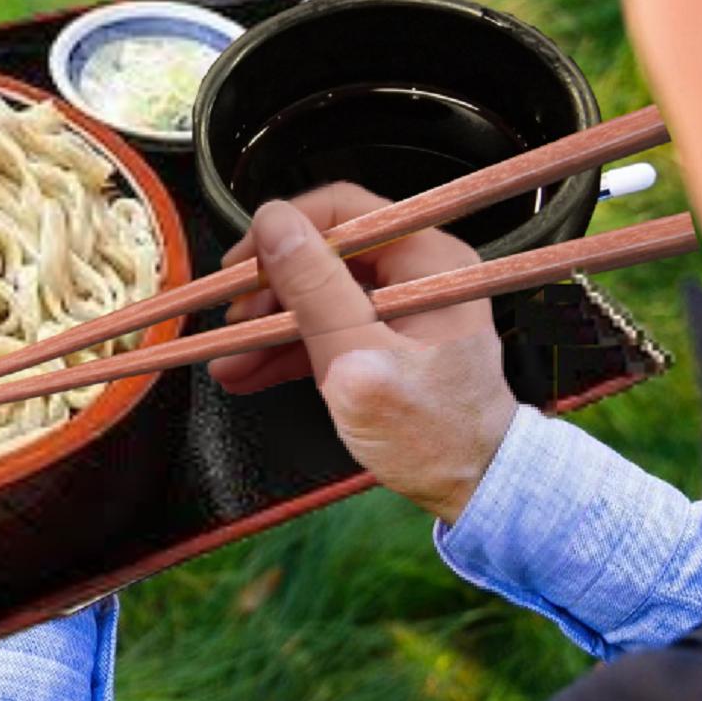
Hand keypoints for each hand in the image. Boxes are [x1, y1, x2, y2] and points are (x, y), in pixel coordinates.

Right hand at [209, 183, 518, 522]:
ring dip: (269, 327)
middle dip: (269, 291)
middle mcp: (418, 273)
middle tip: (231, 320)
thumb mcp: (360, 361)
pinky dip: (289, 349)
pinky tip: (248, 371)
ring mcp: (402, 308)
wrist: (473, 489)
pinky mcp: (387, 340)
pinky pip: (329, 328)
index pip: (344, 211)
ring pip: (319, 295)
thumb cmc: (435, 435)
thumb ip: (316, 291)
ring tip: (228, 359)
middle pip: (324, 255)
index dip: (283, 232)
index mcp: (428, 261)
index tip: (241, 264)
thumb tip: (275, 225)